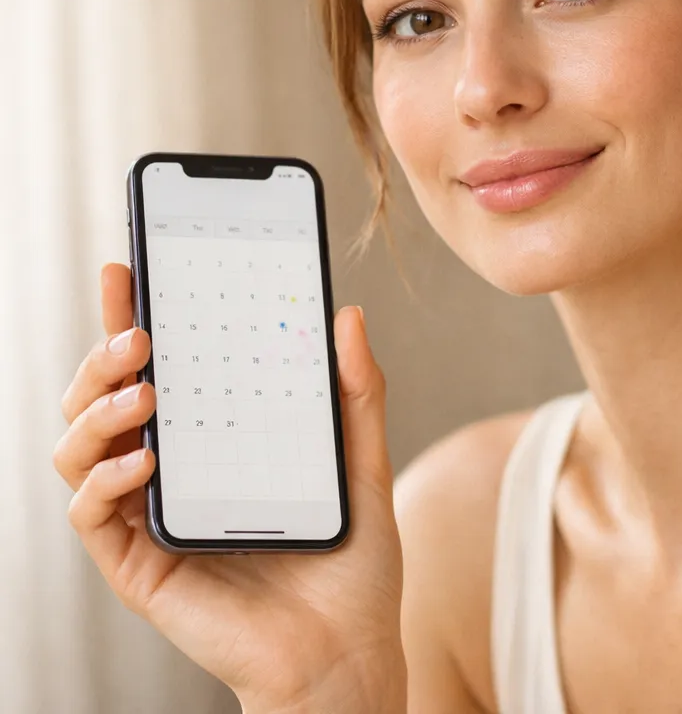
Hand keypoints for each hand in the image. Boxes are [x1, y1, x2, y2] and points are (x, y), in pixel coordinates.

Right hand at [53, 263, 406, 711]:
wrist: (347, 649)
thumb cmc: (350, 559)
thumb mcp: (361, 462)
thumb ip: (355, 393)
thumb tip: (347, 315)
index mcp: (214, 440)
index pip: (160, 369)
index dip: (133, 319)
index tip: (127, 272)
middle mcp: (173, 471)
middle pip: (105, 399)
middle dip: (104, 356)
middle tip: (135, 331)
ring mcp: (151, 517)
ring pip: (80, 450)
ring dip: (97, 410)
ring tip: (143, 391)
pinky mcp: (140, 566)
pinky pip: (94, 515)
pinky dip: (106, 479)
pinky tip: (146, 459)